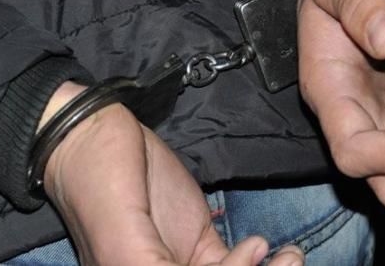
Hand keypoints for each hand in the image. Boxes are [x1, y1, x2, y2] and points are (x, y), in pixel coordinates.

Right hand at [40, 82, 303, 264]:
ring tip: (290, 256)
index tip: (247, 262)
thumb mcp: (120, 237)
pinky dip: (255, 261)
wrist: (93, 132)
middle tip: (287, 265)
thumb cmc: (98, 181)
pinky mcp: (195, 243)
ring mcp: (178, 261)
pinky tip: (266, 245)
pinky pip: (233, 264)